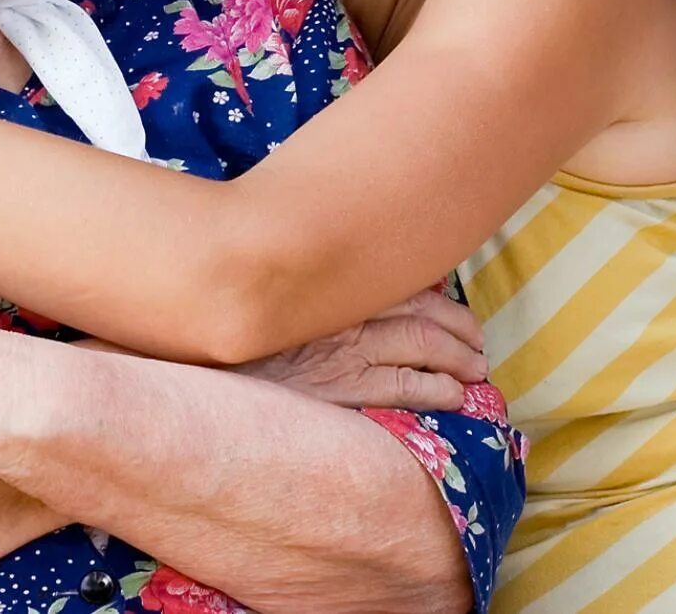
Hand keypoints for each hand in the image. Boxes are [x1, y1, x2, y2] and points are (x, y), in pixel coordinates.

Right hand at [232, 286, 489, 410]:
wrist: (198, 371)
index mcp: (332, 285)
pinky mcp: (343, 392)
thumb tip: (329, 278)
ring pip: (424, 347)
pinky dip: (438, 390)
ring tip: (477, 368)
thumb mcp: (265, 297)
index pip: (400, 282)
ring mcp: (348, 354)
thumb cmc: (229, 326)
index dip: (436, 293)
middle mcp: (347, 315)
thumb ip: (301, 286)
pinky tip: (456, 397)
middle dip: (458, 325)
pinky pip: (405, 388)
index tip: (454, 301)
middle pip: (422, 312)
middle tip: (477, 339)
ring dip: (458, 357)